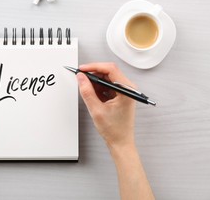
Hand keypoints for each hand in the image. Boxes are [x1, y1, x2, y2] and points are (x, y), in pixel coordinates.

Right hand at [77, 63, 154, 198]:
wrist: (120, 142)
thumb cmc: (115, 130)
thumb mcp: (96, 110)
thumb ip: (87, 92)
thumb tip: (81, 78)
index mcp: (127, 90)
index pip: (110, 69)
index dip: (94, 66)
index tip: (82, 69)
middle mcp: (128, 88)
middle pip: (108, 72)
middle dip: (93, 74)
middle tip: (81, 78)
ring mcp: (124, 91)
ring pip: (107, 78)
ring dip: (95, 82)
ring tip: (87, 91)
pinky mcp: (120, 95)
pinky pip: (107, 85)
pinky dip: (98, 88)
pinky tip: (93, 96)